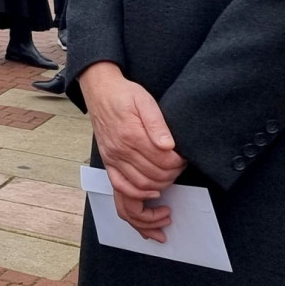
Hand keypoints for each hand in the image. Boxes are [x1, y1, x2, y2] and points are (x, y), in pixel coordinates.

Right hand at [79, 62, 185, 240]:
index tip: (184, 157)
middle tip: (181, 166)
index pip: (163, 160)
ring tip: (170, 177)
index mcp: (131, 134)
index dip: (179, 162)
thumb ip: (157, 123)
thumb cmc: (124, 94)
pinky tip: (151, 192)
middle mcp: (120, 149)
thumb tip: (168, 145)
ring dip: (160, 186)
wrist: (100, 91)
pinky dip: (137, 194)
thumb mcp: (144, 100)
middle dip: (173, 174)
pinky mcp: (108, 162)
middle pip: (155, 175)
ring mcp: (113, 158)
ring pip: (141, 185)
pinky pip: (121, 186)